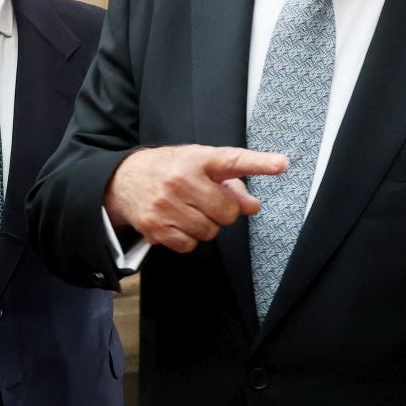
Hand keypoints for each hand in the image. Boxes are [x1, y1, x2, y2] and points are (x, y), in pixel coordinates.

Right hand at [104, 145, 287, 253]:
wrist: (124, 180)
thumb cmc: (170, 169)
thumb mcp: (199, 166)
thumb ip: (232, 184)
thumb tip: (253, 206)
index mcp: (198, 160)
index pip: (233, 161)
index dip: (259, 163)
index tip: (281, 164)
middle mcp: (182, 180)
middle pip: (227, 212)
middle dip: (223, 211)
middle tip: (207, 202)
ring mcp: (167, 205)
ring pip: (210, 232)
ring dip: (205, 226)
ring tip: (189, 211)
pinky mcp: (155, 227)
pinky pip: (190, 245)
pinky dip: (188, 239)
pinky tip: (177, 223)